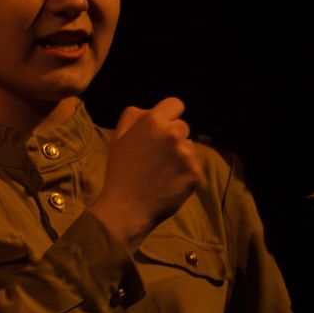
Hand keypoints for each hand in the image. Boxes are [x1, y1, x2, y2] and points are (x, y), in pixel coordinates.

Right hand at [89, 97, 203, 251]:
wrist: (127, 208)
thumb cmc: (120, 172)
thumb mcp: (118, 137)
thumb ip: (134, 116)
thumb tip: (151, 110)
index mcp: (153, 121)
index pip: (175, 104)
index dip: (169, 114)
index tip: (164, 127)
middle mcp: (173, 134)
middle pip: (183, 126)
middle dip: (173, 136)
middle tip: (157, 155)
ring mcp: (186, 154)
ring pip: (189, 147)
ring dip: (179, 155)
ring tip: (160, 171)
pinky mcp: (195, 173)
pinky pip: (193, 166)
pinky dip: (184, 173)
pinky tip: (168, 182)